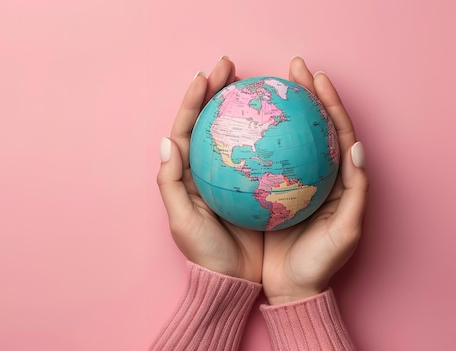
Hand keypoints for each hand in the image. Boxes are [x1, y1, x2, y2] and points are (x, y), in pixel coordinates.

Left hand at [156, 57, 262, 282]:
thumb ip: (170, 182)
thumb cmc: (205, 252)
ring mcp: (234, 175)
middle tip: (230, 65)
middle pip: (211, 121)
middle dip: (217, 90)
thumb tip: (167, 141)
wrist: (233, 280)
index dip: (194, 100)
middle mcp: (209, 168)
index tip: (205, 75)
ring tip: (253, 80)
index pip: (188, 128)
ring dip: (243, 103)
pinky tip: (280, 117)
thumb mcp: (182, 220)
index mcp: (187, 173)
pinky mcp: (257, 184)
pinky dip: (267, 131)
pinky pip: (262, 151)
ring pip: (237, 131)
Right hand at [262, 57, 368, 303]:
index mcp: (333, 178)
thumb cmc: (319, 263)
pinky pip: (251, 158)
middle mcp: (307, 173)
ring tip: (257, 84)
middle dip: (298, 91)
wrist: (289, 289)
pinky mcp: (259, 191)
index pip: (332, 130)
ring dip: (267, 108)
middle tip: (288, 67)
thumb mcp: (345, 231)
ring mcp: (281, 180)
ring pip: (275, 136)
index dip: (325, 100)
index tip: (313, 76)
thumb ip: (355, 190)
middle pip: (303, 124)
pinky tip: (234, 124)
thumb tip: (354, 145)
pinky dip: (245, 137)